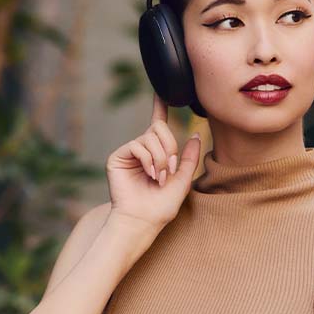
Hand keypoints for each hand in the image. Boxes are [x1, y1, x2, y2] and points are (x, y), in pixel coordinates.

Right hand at [105, 92, 201, 246]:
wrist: (143, 221)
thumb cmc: (161, 206)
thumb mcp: (182, 180)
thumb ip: (189, 158)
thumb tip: (195, 135)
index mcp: (156, 153)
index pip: (158, 125)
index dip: (160, 107)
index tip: (162, 92)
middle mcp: (142, 149)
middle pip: (159, 128)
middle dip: (170, 148)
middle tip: (169, 170)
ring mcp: (129, 152)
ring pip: (150, 137)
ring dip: (161, 158)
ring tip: (159, 177)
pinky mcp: (117, 157)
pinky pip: (138, 145)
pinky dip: (149, 160)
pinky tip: (150, 175)